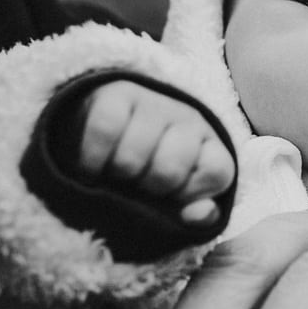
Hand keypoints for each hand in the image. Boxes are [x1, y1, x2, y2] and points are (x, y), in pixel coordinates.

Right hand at [76, 81, 235, 224]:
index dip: (190, 194)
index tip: (172, 197)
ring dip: (117, 175)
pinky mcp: (116, 94)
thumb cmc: (149, 174)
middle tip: (137, 184)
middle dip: (148, 188)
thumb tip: (198, 214)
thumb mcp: (177, 199)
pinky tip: (91, 168)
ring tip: (114, 174)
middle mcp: (187, 118)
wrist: (107, 130)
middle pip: (168, 171)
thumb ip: (196, 213)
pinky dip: (91, 159)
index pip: (216, 173)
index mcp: (210, 146)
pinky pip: (104, 130)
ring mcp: (153, 103)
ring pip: (132, 156)